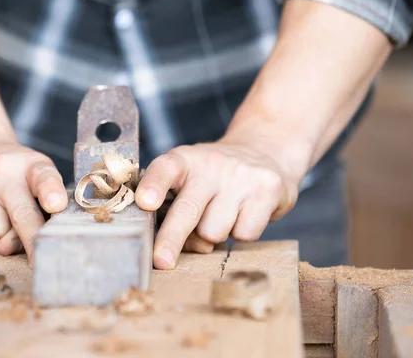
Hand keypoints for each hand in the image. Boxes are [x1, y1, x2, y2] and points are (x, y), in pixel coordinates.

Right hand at [0, 140, 67, 261]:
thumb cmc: (11, 175)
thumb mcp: (32, 179)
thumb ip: (36, 211)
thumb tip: (9, 246)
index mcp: (31, 164)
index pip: (44, 177)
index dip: (51, 192)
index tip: (56, 205)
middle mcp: (2, 166)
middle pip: (21, 215)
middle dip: (33, 242)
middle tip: (39, 262)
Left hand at [135, 140, 298, 268]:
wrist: (265, 151)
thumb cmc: (213, 177)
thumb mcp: (188, 179)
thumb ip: (173, 207)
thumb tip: (172, 250)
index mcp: (183, 160)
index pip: (164, 169)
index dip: (153, 186)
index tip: (145, 203)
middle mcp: (210, 164)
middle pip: (187, 210)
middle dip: (171, 239)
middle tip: (162, 262)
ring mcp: (240, 176)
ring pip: (214, 231)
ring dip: (213, 235)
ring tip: (221, 215)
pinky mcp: (268, 190)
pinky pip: (244, 234)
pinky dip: (241, 233)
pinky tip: (244, 214)